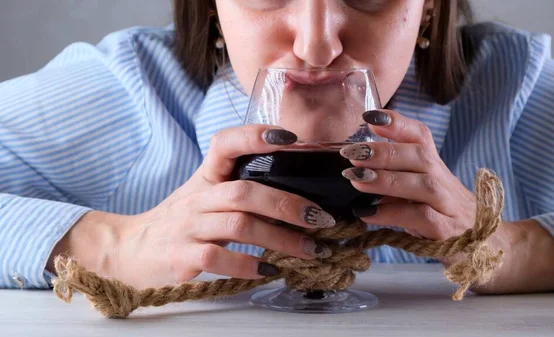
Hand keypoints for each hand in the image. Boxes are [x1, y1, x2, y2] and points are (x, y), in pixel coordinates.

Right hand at [50, 125, 334, 288]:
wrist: (131, 250)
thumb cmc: (181, 222)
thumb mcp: (205, 195)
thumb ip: (242, 188)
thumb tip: (299, 193)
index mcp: (206, 177)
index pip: (226, 142)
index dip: (256, 135)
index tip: (291, 138)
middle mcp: (198, 197)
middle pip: (246, 191)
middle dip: (288, 204)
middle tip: (321, 218)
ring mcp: (189, 227)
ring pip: (239, 225)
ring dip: (280, 238)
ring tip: (310, 250)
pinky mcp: (182, 257)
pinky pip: (218, 258)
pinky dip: (248, 265)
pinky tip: (270, 270)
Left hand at [338, 110, 553, 293]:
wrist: (484, 246)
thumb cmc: (439, 214)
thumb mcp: (415, 190)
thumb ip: (392, 177)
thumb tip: (354, 168)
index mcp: (433, 165)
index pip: (420, 135)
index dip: (397, 123)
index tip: (369, 116)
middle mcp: (443, 179)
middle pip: (420, 155)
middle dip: (384, 151)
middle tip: (351, 153)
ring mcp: (448, 205)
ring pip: (423, 184)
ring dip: (386, 179)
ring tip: (356, 178)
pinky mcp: (447, 231)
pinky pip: (421, 217)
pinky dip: (392, 213)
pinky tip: (367, 213)